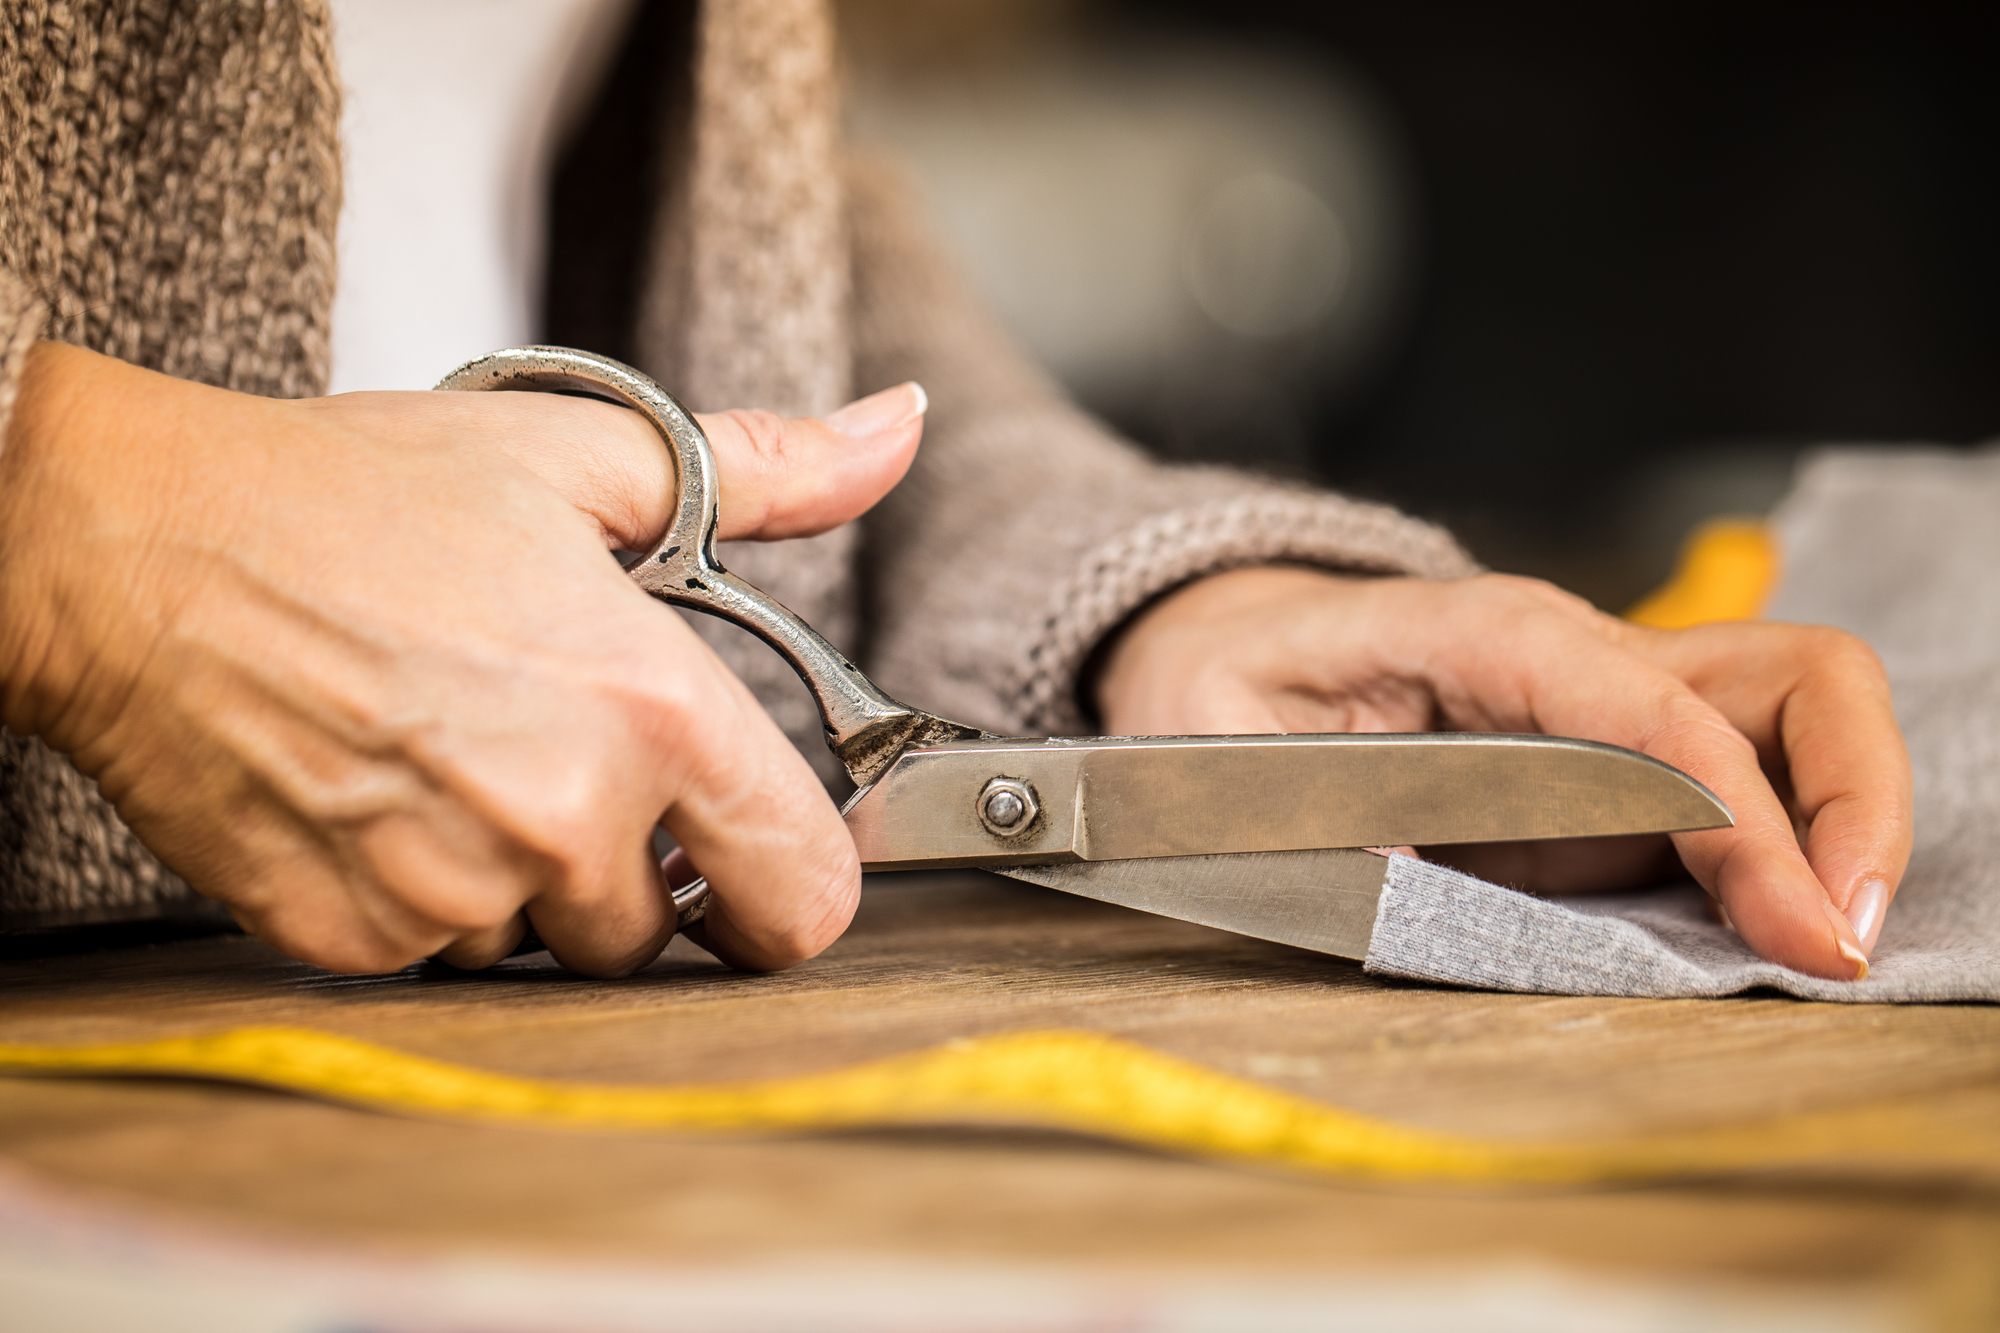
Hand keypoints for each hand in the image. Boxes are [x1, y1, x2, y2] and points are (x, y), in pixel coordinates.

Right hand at [0, 343, 926, 975]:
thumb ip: (769, 473)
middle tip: (564, 764)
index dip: (798, 883)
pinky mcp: (350, 939)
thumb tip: (893, 430)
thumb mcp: (584, 460)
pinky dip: (423, 896)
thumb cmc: (354, 498)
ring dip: (522, 882)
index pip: (808, 894)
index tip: (761, 857)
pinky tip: (381, 792)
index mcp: (653, 713)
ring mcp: (450, 893)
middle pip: (665, 931)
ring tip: (454, 754)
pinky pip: (436, 957)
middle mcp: (564, 822)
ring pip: (545, 947)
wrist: (130, 546)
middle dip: (639, 873)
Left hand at [1095, 567, 1912, 980]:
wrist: (1223, 646)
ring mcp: (1610, 705)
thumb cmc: (1219, 681)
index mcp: (1481, 634)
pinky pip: (1751, 785)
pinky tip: (1793, 929)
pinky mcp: (1618, 766)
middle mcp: (1574, 654)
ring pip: (1795, 715)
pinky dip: (1799, 849)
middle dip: (1849, 797)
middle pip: (1785, 674)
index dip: (1735, 807)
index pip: (1647, 702)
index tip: (1794, 915)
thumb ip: (1292, 805)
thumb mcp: (1210, 736)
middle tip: (1841, 934)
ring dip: (1846, 819)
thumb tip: (1400, 886)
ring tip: (1835, 939)